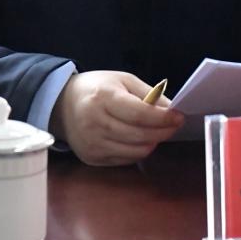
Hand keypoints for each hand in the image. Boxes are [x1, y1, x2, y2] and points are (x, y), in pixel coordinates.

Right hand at [49, 71, 183, 165]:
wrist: (62, 105)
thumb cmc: (97, 89)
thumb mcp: (122, 80)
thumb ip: (148, 94)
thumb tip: (170, 110)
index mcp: (103, 98)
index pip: (140, 114)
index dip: (163, 118)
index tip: (178, 117)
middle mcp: (95, 123)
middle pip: (139, 135)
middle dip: (163, 131)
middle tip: (174, 125)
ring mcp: (92, 144)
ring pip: (136, 151)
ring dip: (153, 142)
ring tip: (157, 131)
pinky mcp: (92, 158)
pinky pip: (125, 159)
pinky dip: (138, 150)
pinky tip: (140, 139)